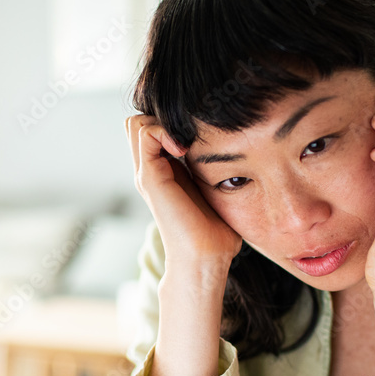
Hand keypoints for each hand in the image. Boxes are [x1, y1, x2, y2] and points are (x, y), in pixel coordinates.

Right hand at [126, 115, 241, 267]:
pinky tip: (185, 149)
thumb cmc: (217, 232)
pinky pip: (145, 134)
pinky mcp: (150, 178)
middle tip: (190, 135)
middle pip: (138, 123)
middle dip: (162, 117)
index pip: (151, 129)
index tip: (198, 136)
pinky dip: (164, 131)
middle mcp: (149, 171)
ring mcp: (146, 174)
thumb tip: (238, 151)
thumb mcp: (214, 190)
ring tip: (187, 142)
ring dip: (162, 121)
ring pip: (137, 123)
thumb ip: (213, 171)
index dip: (170, 122)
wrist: (205, 257)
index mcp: (163, 173)